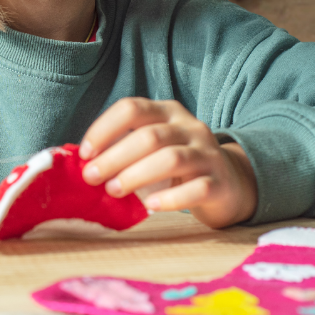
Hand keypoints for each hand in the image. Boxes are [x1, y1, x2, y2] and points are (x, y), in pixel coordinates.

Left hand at [78, 97, 257, 227]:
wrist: (230, 182)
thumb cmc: (179, 165)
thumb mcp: (154, 146)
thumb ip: (126, 147)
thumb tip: (84, 163)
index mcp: (168, 111)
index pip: (132, 108)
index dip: (104, 128)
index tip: (85, 153)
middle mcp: (189, 126)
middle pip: (149, 136)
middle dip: (115, 157)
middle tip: (92, 178)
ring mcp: (207, 153)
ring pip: (171, 159)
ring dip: (136, 175)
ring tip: (114, 191)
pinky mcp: (220, 182)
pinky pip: (196, 188)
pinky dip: (171, 199)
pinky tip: (151, 206)